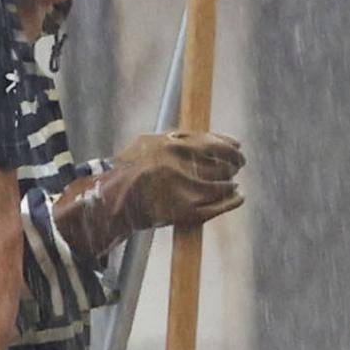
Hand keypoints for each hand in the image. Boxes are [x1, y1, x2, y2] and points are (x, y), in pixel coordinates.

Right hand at [55, 129, 245, 261]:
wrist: (111, 199)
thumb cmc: (130, 168)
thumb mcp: (150, 141)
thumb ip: (181, 137)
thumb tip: (218, 139)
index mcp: (173, 146)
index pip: (215, 144)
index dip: (231, 147)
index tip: (238, 149)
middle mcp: (181, 167)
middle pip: (221, 164)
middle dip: (234, 164)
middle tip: (238, 165)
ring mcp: (184, 190)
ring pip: (222, 185)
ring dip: (231, 183)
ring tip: (232, 183)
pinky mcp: (186, 212)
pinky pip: (218, 207)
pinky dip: (232, 201)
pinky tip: (238, 196)